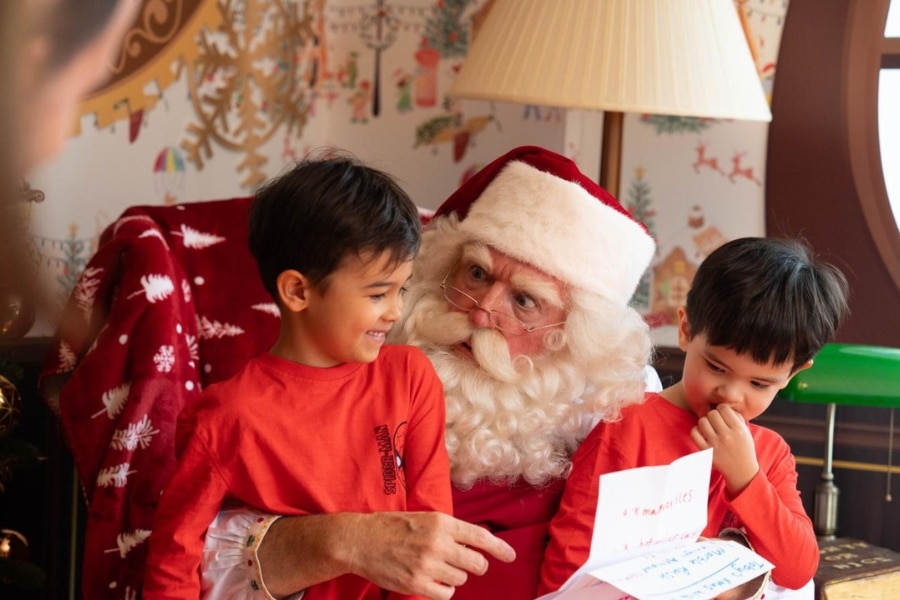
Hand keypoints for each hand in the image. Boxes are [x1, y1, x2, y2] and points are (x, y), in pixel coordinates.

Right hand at [258, 511, 514, 599]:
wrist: (361, 540)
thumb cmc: (392, 527)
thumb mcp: (424, 518)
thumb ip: (449, 529)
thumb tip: (474, 543)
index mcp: (442, 522)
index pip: (480, 537)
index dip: (499, 549)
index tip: (510, 557)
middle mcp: (439, 543)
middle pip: (476, 563)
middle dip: (475, 566)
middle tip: (467, 566)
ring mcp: (428, 564)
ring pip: (461, 579)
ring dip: (454, 576)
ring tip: (437, 567)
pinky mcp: (417, 582)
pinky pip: (446, 594)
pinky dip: (443, 590)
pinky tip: (433, 581)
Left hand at [690, 405, 758, 494]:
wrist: (742, 471)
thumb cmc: (744, 448)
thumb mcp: (746, 432)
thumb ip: (737, 417)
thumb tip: (724, 405)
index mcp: (739, 430)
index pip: (724, 408)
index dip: (722, 409)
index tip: (723, 414)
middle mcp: (727, 436)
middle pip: (712, 413)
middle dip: (713, 415)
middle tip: (716, 421)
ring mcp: (716, 444)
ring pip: (702, 421)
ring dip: (705, 422)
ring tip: (709, 427)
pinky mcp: (706, 451)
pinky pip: (694, 433)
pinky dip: (696, 431)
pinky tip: (701, 433)